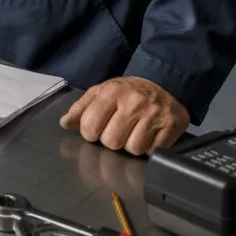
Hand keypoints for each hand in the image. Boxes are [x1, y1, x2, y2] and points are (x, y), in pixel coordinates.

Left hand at [59, 76, 188, 155]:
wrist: (163, 83)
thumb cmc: (127, 92)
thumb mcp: (101, 92)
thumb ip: (80, 108)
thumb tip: (64, 124)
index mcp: (112, 92)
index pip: (90, 125)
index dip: (90, 133)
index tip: (96, 129)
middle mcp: (134, 102)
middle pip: (111, 142)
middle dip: (111, 140)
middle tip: (117, 130)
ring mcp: (154, 115)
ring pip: (133, 150)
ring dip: (131, 146)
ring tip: (134, 132)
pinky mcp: (171, 126)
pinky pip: (152, 152)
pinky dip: (148, 148)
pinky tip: (148, 135)